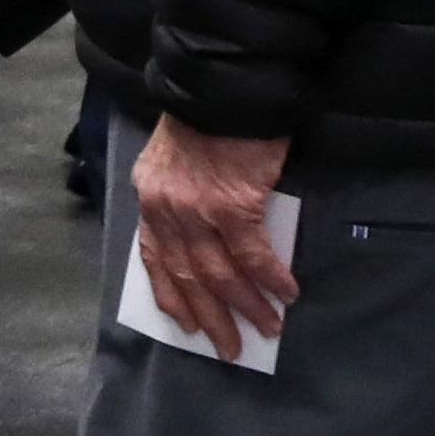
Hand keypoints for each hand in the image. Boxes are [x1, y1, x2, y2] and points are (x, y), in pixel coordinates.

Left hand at [129, 117, 298, 351]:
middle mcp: (165, 209)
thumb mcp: (174, 157)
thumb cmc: (207, 118)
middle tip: (229, 348)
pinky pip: (253, 255)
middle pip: (188, 276)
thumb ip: (178, 195)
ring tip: (267, 327)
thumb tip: (204, 235)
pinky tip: (285, 294)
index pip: (155, 258)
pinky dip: (270, 279)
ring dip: (246, 306)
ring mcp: (197, 210)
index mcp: (149, 197)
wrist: (226, 87)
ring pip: (220, 274)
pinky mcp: (233, 205)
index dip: (172, 295)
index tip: (188, 323)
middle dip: (211, 316)